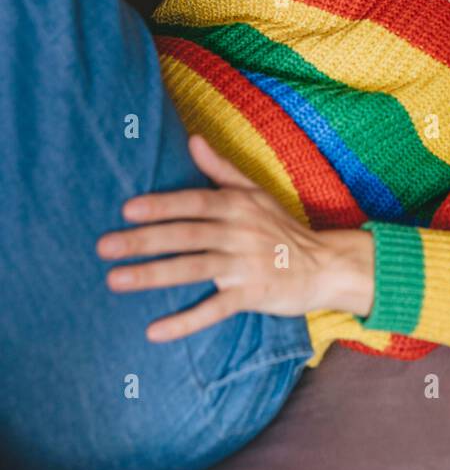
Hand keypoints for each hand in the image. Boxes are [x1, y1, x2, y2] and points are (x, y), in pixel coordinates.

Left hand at [95, 134, 374, 341]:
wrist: (325, 264)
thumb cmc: (283, 227)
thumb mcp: (255, 192)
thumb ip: (220, 169)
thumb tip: (192, 138)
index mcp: (238, 205)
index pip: (194, 202)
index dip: (162, 205)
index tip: (128, 209)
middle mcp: (239, 232)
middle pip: (186, 235)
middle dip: (144, 240)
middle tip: (104, 246)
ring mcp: (245, 265)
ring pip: (193, 269)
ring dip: (153, 275)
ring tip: (115, 280)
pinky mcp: (252, 295)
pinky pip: (214, 310)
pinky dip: (184, 321)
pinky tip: (154, 331)